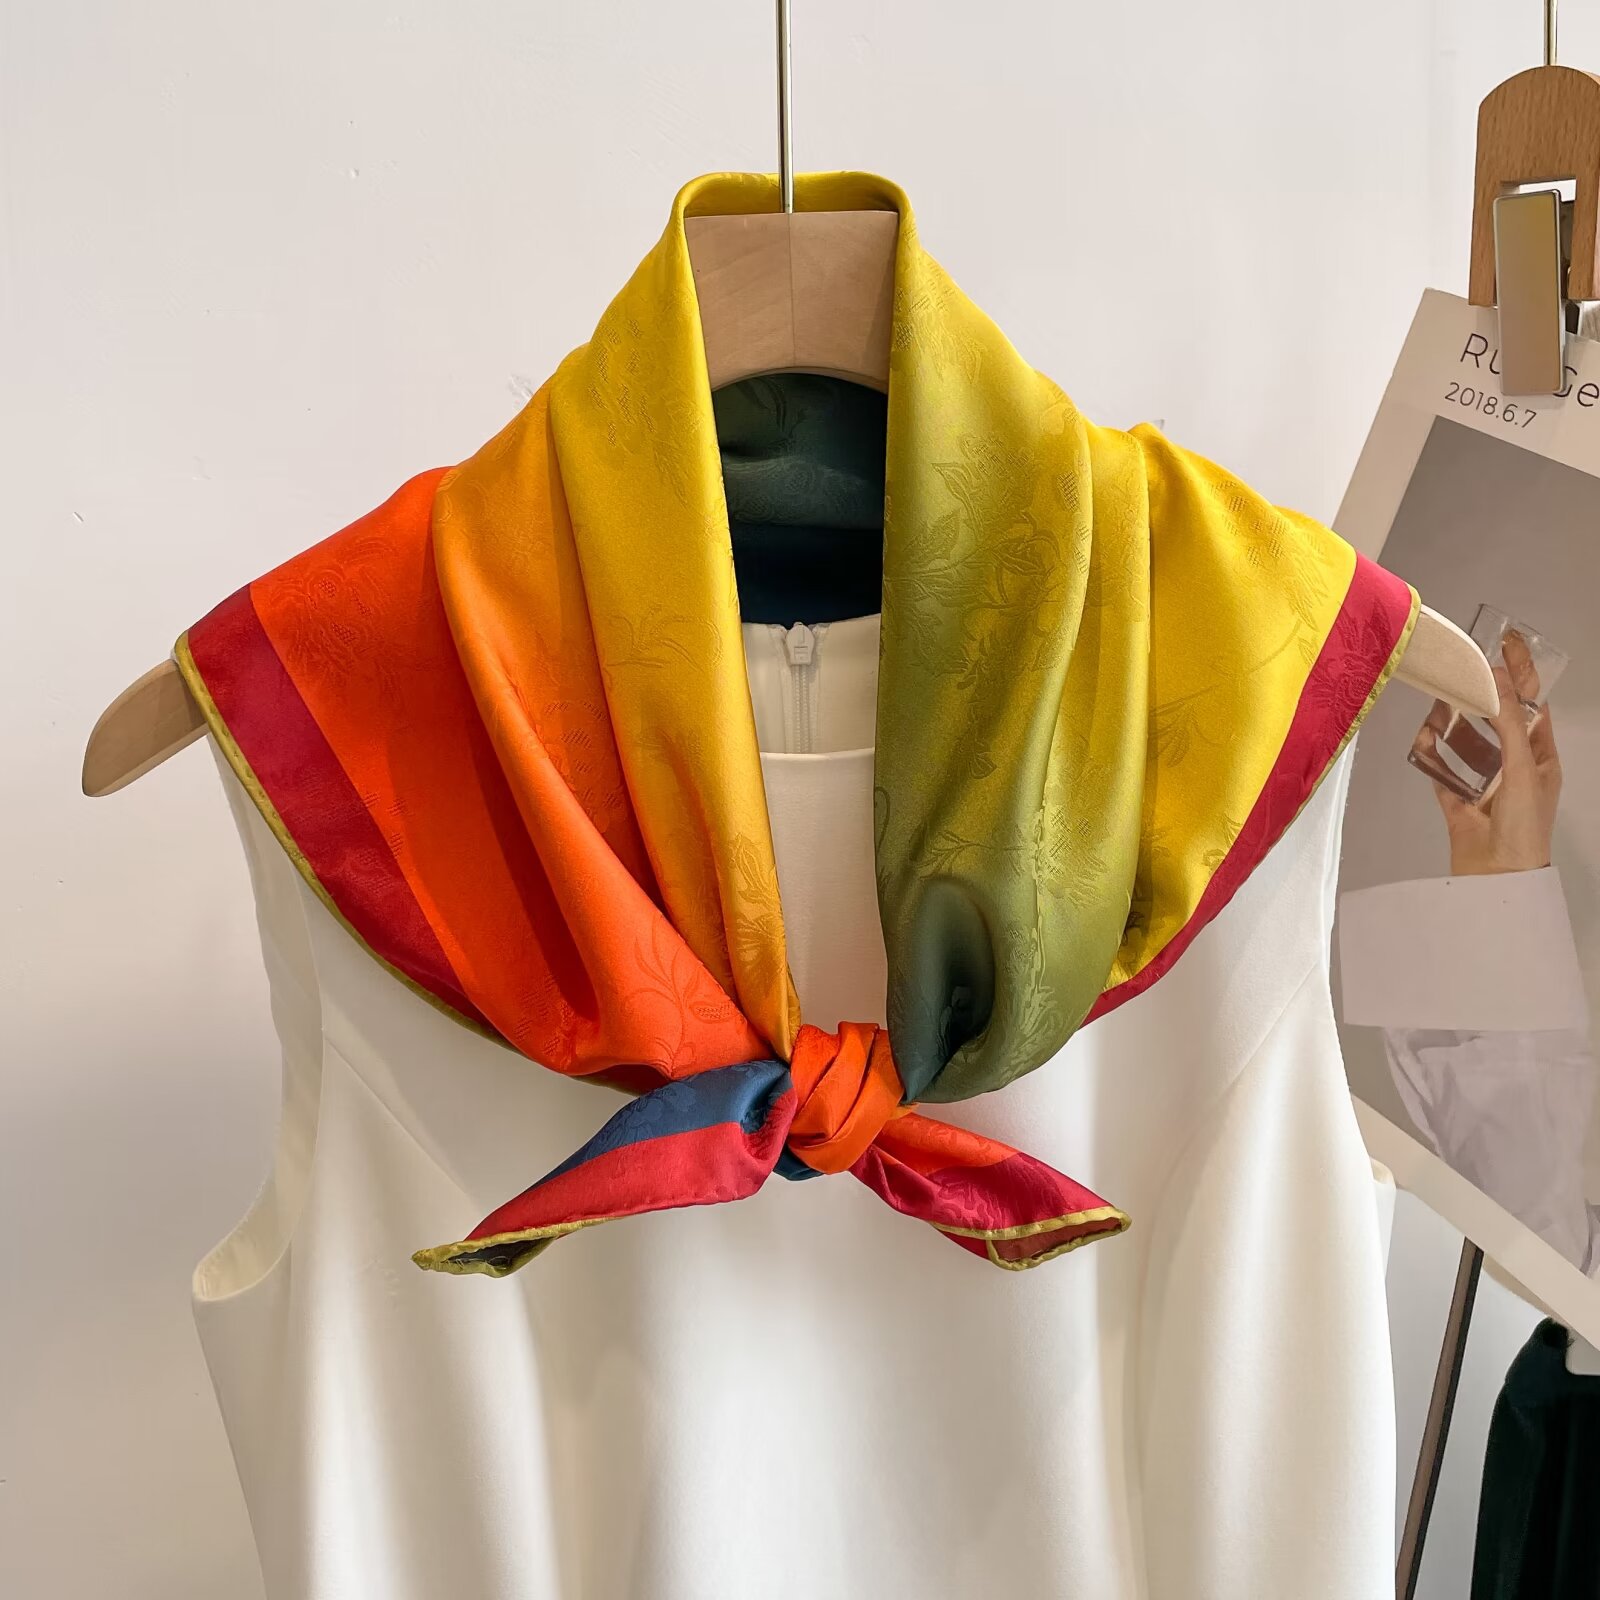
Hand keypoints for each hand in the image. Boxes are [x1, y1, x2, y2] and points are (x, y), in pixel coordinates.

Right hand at [1425, 630, 1561, 875]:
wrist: (1497, 877)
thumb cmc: (1523, 825)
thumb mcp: (1523, 768)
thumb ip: (1509, 723)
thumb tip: (1498, 679)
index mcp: (1540, 758)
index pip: (1533, 705)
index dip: (1522, 673)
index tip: (1509, 641)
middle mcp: (1513, 767)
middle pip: (1497, 720)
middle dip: (1482, 695)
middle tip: (1463, 666)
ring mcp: (1484, 783)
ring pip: (1467, 743)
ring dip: (1453, 724)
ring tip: (1439, 702)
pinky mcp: (1457, 800)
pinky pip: (1442, 770)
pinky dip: (1431, 754)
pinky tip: (1423, 739)